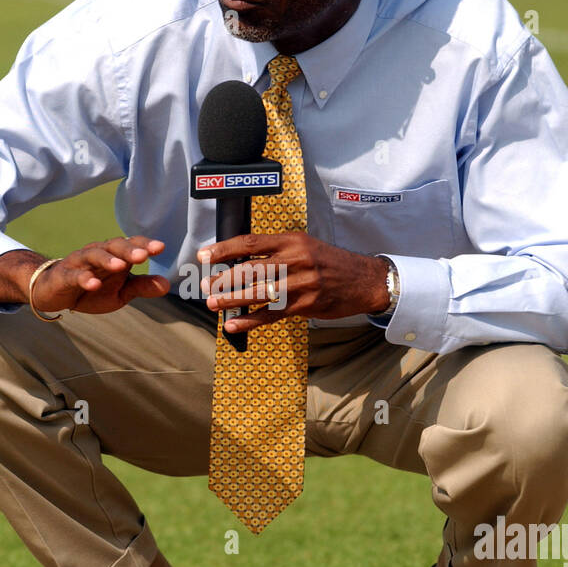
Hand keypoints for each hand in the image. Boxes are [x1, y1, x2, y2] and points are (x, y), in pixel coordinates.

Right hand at [33, 237, 169, 313]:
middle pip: (113, 246)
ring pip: (93, 255)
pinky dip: (83, 278)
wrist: (56, 293)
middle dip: (128, 249)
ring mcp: (79, 263)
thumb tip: (167, 285)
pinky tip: (92, 284)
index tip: (160, 247)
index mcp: (114, 255)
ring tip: (120, 266)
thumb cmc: (93, 289)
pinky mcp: (64, 276)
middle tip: (143, 255)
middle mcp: (97, 253)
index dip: (144, 244)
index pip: (131, 244)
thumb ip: (142, 287)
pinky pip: (74, 275)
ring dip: (107, 260)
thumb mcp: (121, 292)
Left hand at [197, 232, 388, 331]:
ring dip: (232, 299)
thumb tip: (240, 259)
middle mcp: (295, 260)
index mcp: (291, 241)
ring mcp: (301, 284)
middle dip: (224, 279)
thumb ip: (276, 250)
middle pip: (251, 269)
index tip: (204, 256)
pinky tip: (232, 325)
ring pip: (259, 292)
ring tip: (212, 304)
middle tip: (205, 286)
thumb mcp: (305, 246)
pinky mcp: (305, 305)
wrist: (363, 280)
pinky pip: (272, 314)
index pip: (250, 243)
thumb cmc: (329, 262)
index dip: (224, 249)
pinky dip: (250, 320)